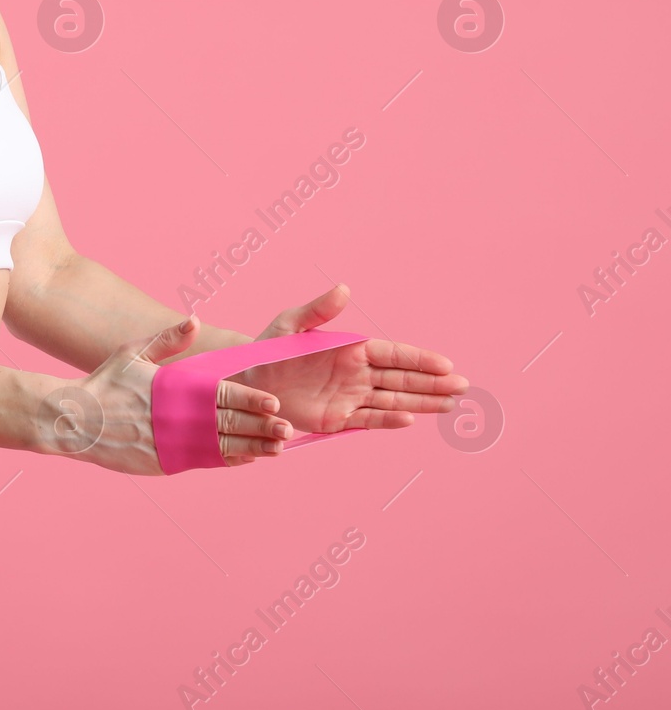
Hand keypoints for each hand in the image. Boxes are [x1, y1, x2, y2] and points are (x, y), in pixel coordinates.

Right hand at [43, 314, 294, 474]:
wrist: (73, 420)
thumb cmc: (105, 383)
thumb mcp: (134, 353)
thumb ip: (168, 339)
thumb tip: (195, 318)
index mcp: (174, 389)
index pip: (222, 394)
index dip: (251, 400)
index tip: (274, 403)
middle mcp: (177, 417)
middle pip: (229, 424)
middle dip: (261, 427)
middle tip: (287, 429)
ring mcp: (171, 443)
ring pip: (222, 448)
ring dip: (252, 448)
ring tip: (277, 449)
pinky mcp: (164, 462)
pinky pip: (204, 462)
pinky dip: (228, 460)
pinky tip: (247, 459)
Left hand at [238, 284, 469, 433]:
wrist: (247, 383)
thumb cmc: (268, 350)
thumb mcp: (289, 325)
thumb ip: (317, 310)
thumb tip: (344, 289)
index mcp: (350, 348)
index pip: (392, 354)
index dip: (419, 359)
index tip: (446, 364)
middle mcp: (356, 373)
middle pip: (401, 379)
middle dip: (432, 382)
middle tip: (463, 387)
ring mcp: (349, 397)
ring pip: (393, 400)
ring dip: (421, 402)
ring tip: (451, 405)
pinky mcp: (337, 419)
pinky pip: (368, 419)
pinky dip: (388, 421)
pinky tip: (410, 420)